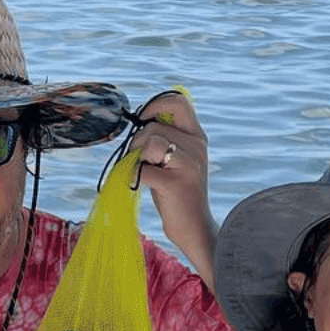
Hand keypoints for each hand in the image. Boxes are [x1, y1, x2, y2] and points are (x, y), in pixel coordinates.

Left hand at [128, 87, 218, 290]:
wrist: (195, 229)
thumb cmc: (178, 194)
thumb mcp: (178, 159)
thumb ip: (166, 138)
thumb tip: (139, 121)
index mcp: (198, 137)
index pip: (178, 101)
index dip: (155, 105)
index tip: (143, 121)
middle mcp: (197, 146)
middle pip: (153, 126)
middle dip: (137, 142)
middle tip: (142, 162)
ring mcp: (188, 165)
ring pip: (148, 144)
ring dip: (136, 158)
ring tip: (144, 173)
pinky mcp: (175, 184)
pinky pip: (141, 170)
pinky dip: (131, 176)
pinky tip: (137, 185)